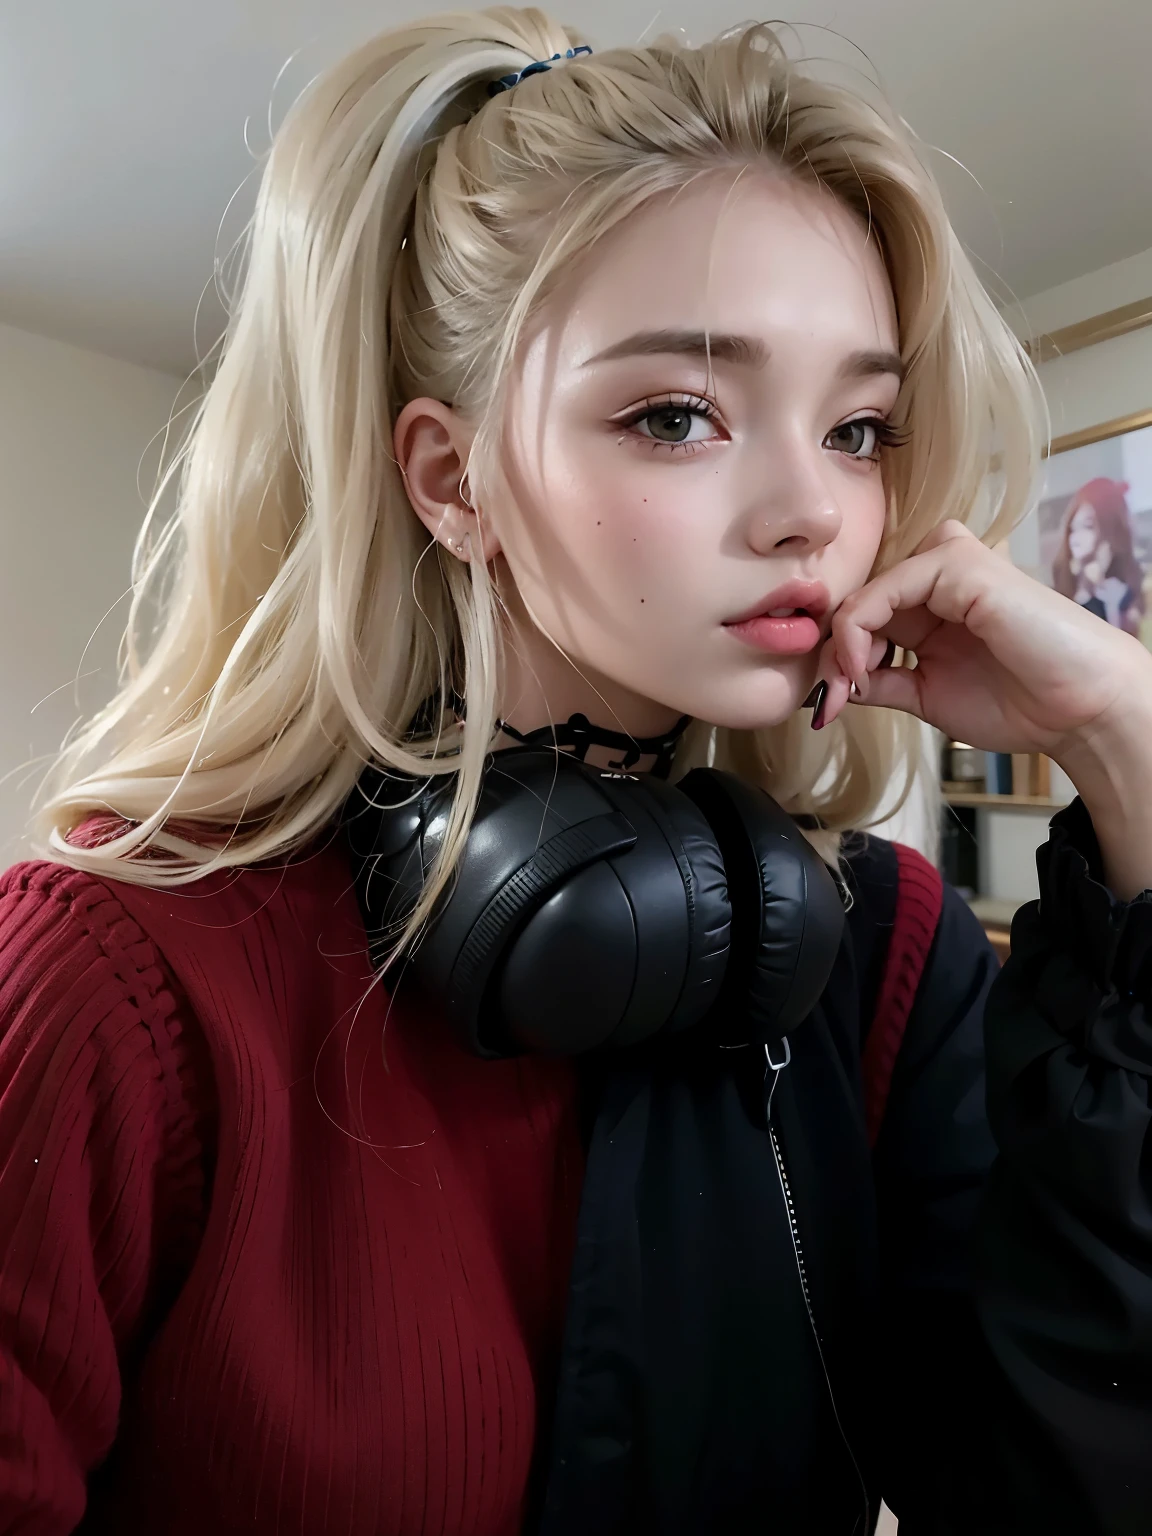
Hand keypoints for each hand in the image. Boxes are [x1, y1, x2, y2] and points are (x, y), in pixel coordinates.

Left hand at [819, 520, 1151, 896]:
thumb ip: (880, 682)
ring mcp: (948, 564)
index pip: (861, 615)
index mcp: (931, 602)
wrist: (1079, 710)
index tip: (829, 705)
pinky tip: (864, 667)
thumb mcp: (927, 695)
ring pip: (862, 594)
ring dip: (841, 644)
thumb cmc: (1019, 702)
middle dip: (833, 653)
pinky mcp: (957, 564)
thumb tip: (828, 686)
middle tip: (832, 699)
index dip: (835, 658)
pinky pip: (881, 592)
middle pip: (856, 601)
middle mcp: (937, 576)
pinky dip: (857, 631)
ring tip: (853, 685)